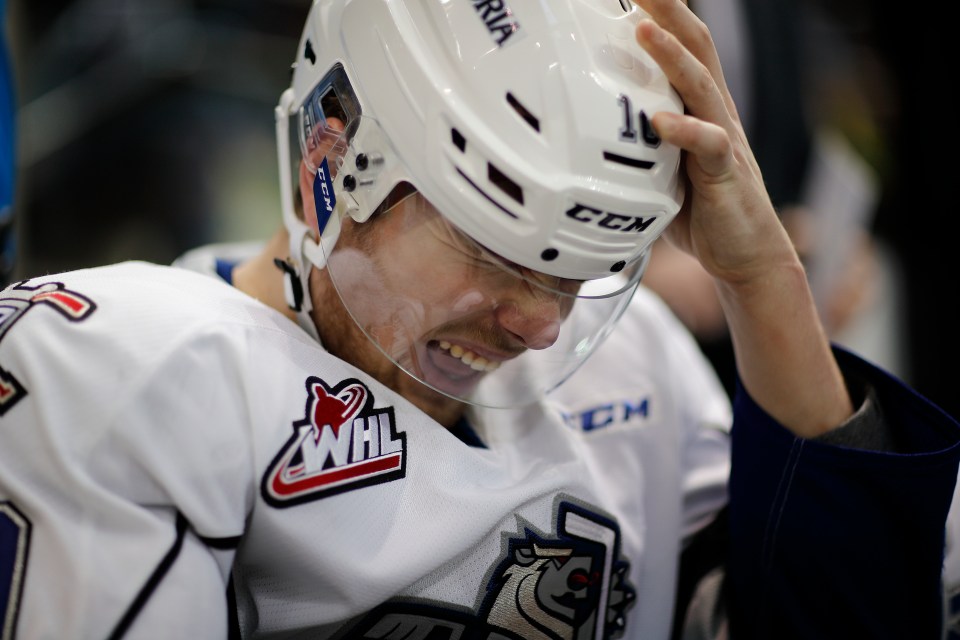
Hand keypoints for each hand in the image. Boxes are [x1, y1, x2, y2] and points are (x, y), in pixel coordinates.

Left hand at [634, 0, 797, 285]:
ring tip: (642, 27)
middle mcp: (714, 112)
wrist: (744, 251)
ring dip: (671, 55)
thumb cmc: (699, 209)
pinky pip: (708, 144)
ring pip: (701, 85)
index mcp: (697, 107)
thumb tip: (581, 142)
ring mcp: (723, 137)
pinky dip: (684, 130)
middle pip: (695, 47)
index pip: (682, 47)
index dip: (660, 13)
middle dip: (668, 10)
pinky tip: (660, 121)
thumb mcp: (658, 170)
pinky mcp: (726, 171)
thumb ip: (633, 146)